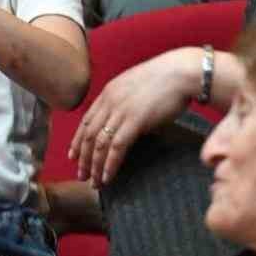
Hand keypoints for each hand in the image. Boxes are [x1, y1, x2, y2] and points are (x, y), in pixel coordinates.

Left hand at [69, 47, 201, 187]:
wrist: (182, 72)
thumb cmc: (166, 80)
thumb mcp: (136, 87)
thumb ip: (125, 103)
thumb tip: (124, 122)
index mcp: (109, 92)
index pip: (86, 121)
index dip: (78, 141)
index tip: (73, 156)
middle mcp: (110, 101)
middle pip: (89, 135)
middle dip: (83, 158)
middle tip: (81, 175)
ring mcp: (121, 111)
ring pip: (100, 144)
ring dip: (95, 166)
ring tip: (94, 182)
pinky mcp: (135, 121)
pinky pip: (116, 147)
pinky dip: (110, 165)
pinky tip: (107, 177)